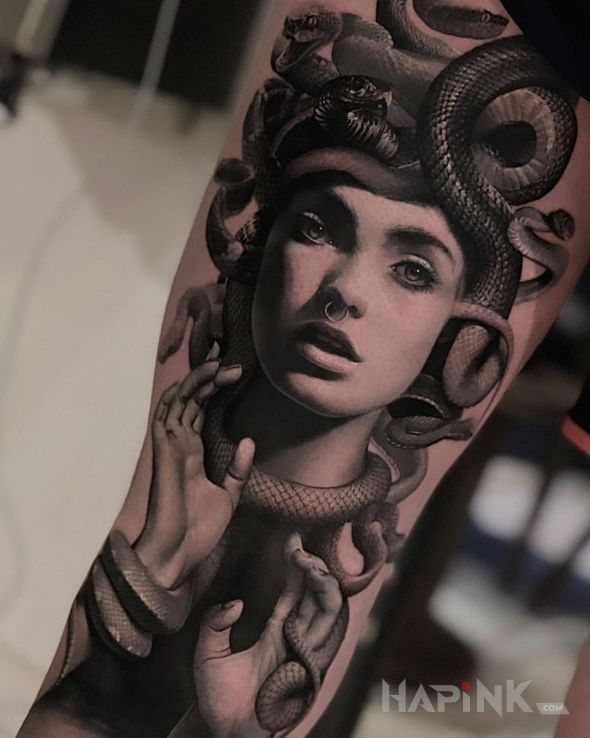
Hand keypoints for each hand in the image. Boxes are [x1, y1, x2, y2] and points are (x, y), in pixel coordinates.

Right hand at [135, 344, 254, 589]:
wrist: (179, 555)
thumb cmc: (199, 530)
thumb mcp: (229, 496)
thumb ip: (238, 469)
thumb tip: (249, 439)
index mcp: (192, 451)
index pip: (201, 408)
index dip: (214, 387)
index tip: (236, 370)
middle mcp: (179, 443)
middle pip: (191, 398)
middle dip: (209, 376)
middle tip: (233, 359)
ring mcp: (170, 446)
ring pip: (180, 401)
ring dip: (199, 380)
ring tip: (221, 362)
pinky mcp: (164, 453)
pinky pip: (167, 416)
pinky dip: (181, 395)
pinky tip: (197, 380)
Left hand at [193, 534, 342, 737]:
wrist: (221, 730)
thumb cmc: (216, 694)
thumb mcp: (207, 650)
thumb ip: (215, 623)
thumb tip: (236, 604)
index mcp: (277, 629)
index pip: (295, 589)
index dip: (297, 564)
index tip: (293, 539)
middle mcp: (295, 636)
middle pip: (317, 594)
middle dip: (314, 568)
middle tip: (299, 550)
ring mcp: (302, 650)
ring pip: (327, 609)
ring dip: (323, 582)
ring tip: (308, 562)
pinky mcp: (306, 665)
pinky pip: (324, 632)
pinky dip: (325, 607)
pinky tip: (318, 586)